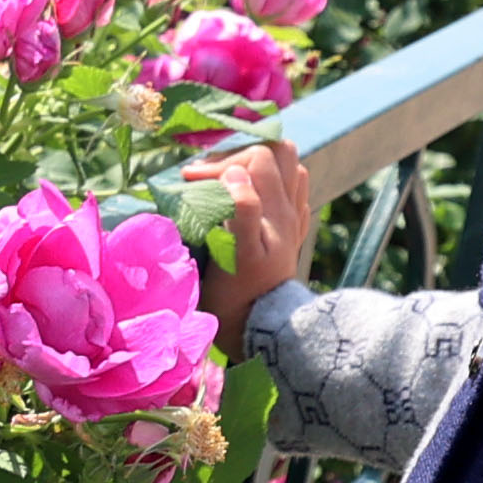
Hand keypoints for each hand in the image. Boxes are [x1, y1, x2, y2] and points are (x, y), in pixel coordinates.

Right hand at [192, 138, 310, 333]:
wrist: (262, 329)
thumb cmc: (242, 294)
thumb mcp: (238, 254)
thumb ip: (242, 210)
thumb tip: (234, 174)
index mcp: (276, 210)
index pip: (256, 156)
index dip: (220, 162)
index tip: (190, 182)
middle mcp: (289, 209)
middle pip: (279, 152)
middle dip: (240, 154)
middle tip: (209, 175)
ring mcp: (292, 219)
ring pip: (288, 168)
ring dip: (256, 167)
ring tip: (226, 182)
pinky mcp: (290, 231)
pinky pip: (290, 192)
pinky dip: (269, 185)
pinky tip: (248, 198)